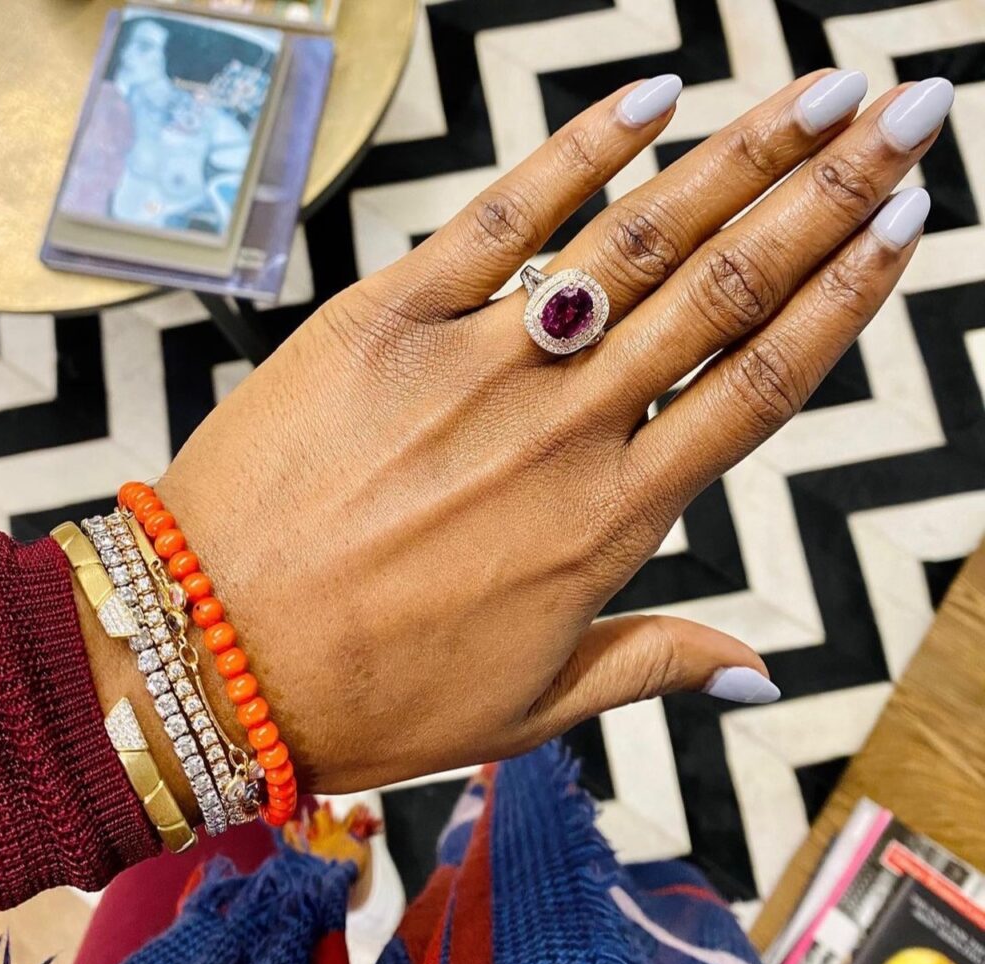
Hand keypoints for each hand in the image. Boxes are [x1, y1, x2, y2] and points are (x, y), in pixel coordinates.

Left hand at [155, 71, 949, 792]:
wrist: (216, 657)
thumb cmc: (372, 693)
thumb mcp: (528, 707)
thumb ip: (650, 665)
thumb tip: (759, 671)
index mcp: (610, 524)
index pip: (761, 386)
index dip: (845, 297)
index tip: (909, 224)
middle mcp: (564, 431)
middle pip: (727, 292)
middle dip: (833, 191)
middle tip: (914, 110)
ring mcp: (478, 367)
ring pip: (637, 243)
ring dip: (742, 155)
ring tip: (825, 88)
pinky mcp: (388, 322)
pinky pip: (500, 221)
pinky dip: (575, 153)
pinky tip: (648, 96)